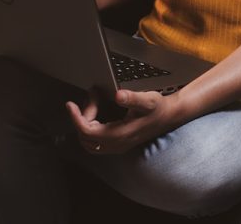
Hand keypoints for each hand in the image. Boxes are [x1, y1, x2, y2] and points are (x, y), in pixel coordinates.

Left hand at [66, 89, 182, 154]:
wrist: (169, 116)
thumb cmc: (158, 107)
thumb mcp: (147, 100)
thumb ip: (132, 98)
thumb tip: (118, 95)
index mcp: (120, 135)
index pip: (88, 132)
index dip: (76, 118)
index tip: (70, 104)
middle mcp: (117, 144)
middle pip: (85, 138)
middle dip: (82, 117)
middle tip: (91, 98)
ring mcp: (117, 146)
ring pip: (89, 143)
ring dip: (85, 125)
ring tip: (92, 105)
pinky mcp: (118, 144)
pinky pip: (96, 143)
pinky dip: (90, 129)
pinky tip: (97, 113)